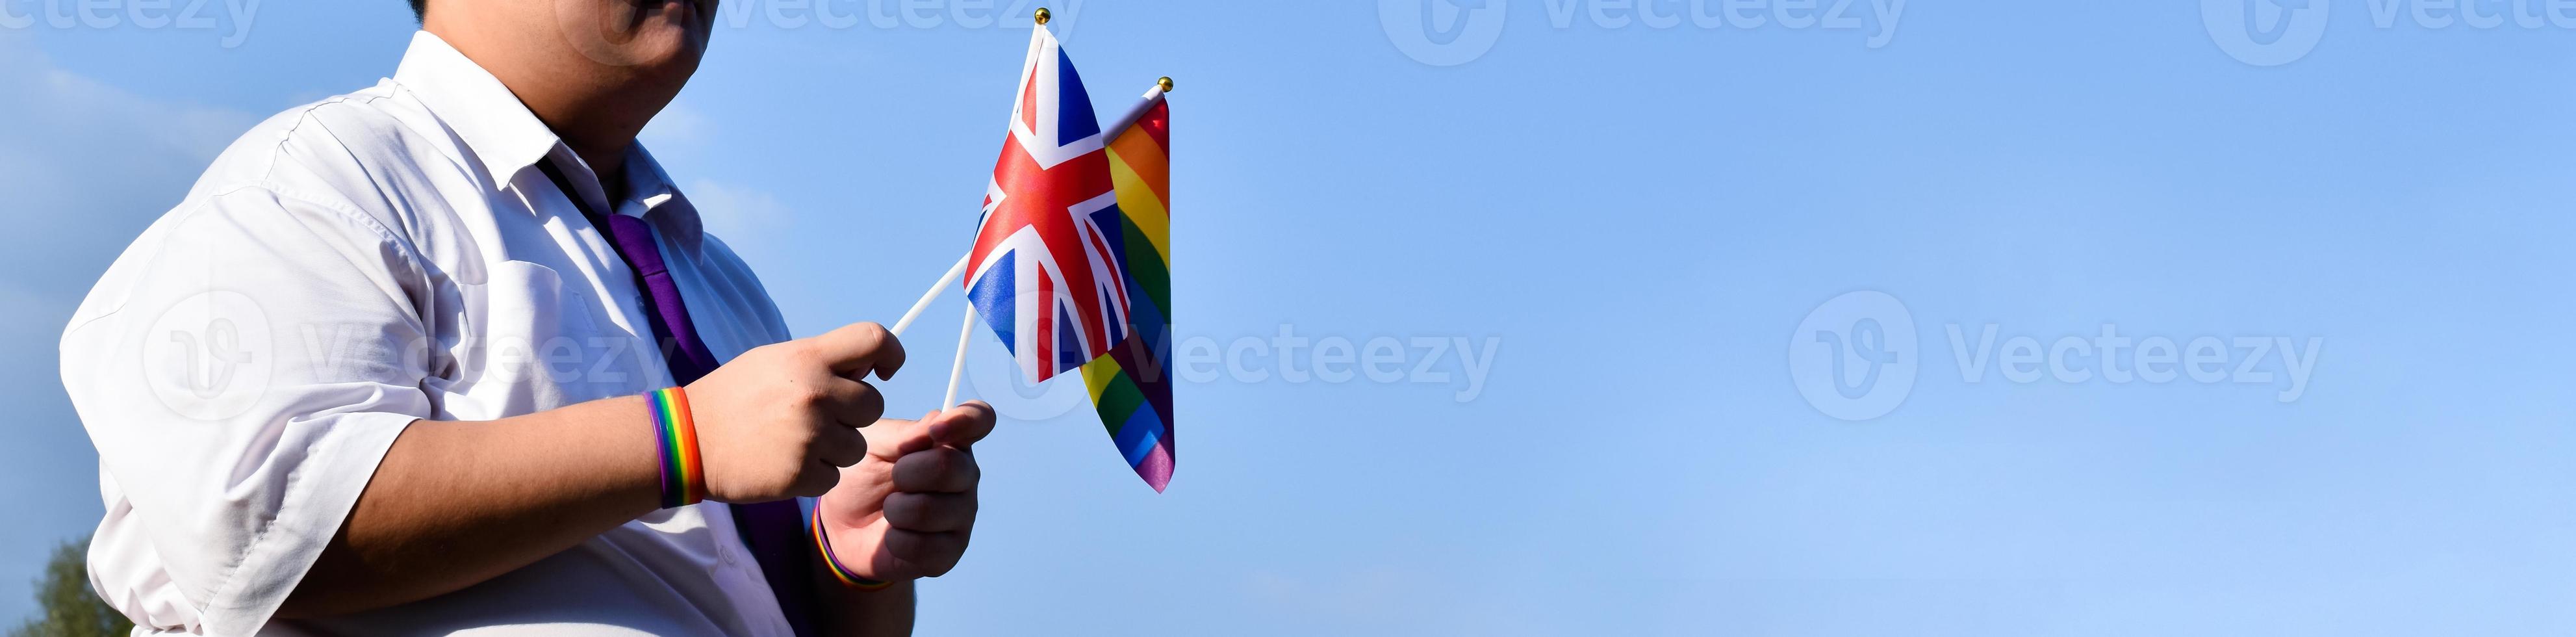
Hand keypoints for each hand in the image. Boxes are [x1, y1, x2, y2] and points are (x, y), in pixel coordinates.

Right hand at [684, 322, 905, 502]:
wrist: (687, 440)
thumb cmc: (734, 398)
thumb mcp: (774, 361)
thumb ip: (822, 362)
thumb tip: (868, 370)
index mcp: (808, 358)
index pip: (874, 339)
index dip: (891, 353)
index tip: (885, 371)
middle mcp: (815, 393)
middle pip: (874, 405)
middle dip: (853, 415)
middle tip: (817, 418)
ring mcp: (810, 435)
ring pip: (857, 446)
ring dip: (834, 448)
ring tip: (794, 441)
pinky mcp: (802, 474)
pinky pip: (835, 476)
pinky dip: (815, 475)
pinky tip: (785, 462)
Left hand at [815, 402, 995, 580]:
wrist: (840, 525)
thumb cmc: (861, 476)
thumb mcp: (870, 445)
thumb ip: (903, 433)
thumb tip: (937, 422)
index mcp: (949, 441)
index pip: (980, 420)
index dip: (965, 421)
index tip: (933, 432)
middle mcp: (964, 477)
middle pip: (951, 467)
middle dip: (907, 473)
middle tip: (893, 479)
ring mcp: (961, 516)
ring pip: (932, 510)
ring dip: (896, 510)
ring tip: (889, 510)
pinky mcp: (949, 553)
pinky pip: (925, 547)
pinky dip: (896, 541)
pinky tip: (892, 536)